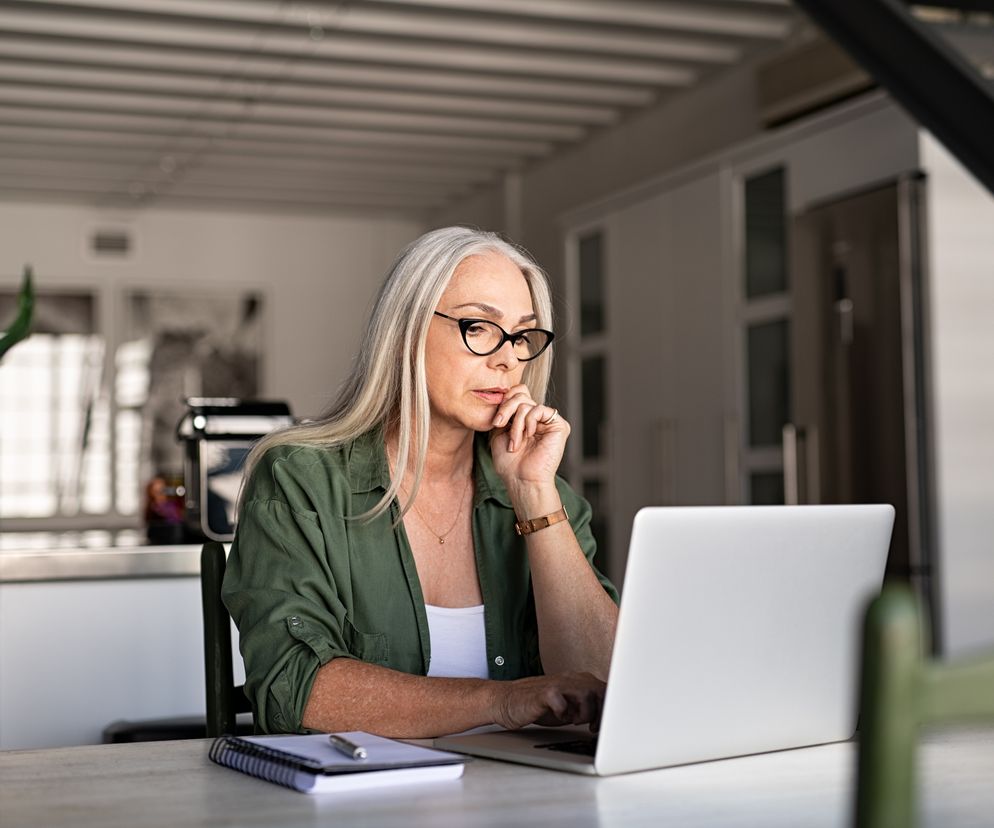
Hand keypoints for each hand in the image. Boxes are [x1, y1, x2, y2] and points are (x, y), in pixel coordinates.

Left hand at [490, 384, 569, 488]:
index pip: (518, 393)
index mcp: (525, 418)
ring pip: (527, 404)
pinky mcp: (559, 425)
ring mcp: (549, 421)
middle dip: (506, 409)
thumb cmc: (509, 462)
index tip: (496, 420)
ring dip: (515, 424)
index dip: (506, 400)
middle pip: (521, 394)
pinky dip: (528, 422)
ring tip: (514, 442)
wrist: (521, 480)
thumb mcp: (499, 432)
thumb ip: (504, 412)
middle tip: (498, 425)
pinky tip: (528, 436)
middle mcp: (538, 418)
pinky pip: (539, 409)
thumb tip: (506, 393)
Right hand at [490, 672, 604, 732]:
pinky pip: (561, 701)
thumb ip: (588, 706)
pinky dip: (563, 712)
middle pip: (601, 690)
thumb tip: (609, 720)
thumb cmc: (539, 706)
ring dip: (584, 713)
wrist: (508, 701)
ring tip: (573, 720)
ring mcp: (557, 684)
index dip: (610, 710)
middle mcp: (571, 679)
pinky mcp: (544, 693)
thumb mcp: (569, 707)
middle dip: (600, 712)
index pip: (606, 690)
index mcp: (579, 681)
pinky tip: (558, 716)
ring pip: (586, 693)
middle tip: (592, 727)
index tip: (606, 726)